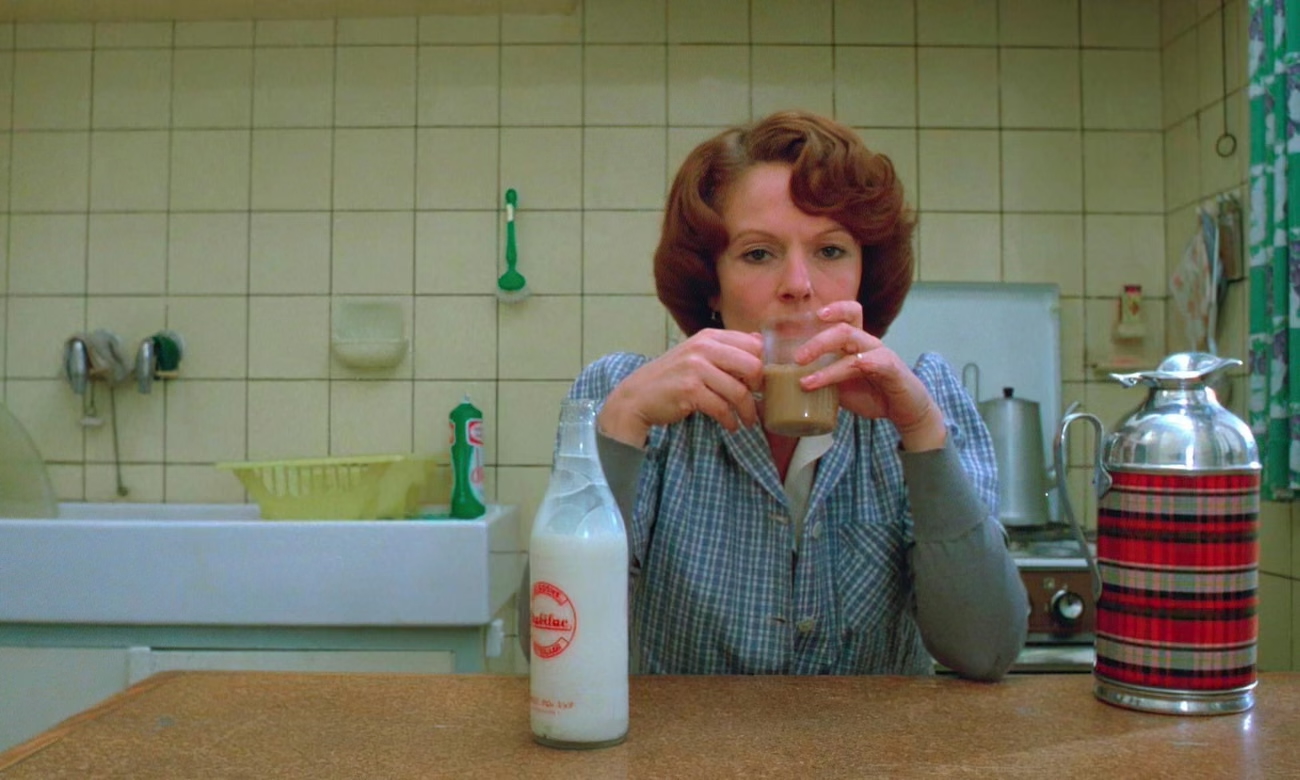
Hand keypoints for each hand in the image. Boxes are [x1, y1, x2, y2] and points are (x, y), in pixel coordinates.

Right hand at [599, 329, 763, 446]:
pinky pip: (722, 408)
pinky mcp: (690, 390)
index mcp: (710, 336)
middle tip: (757, 401)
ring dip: (747, 411)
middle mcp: (704, 347)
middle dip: (760, 387)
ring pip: (739, 391)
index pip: (753, 345)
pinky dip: (730, 421)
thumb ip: (727, 348)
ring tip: (747, 421)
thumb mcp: (699, 354)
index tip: (760, 383)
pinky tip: (731, 426)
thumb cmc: (673, 377)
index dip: (763, 366)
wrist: (638, 395)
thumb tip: (761, 342)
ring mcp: (696, 368)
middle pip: (753, 365)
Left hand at [796, 301, 946, 450]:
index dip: (834, 309)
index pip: (849, 314)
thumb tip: (789, 381)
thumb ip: (821, 378)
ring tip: (804, 376)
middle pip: (844, 328)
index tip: (813, 315)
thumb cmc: (873, 393)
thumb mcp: (841, 386)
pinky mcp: (892, 369)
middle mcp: (869, 343)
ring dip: (825, 359)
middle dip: (818, 341)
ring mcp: (881, 354)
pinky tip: (836, 375)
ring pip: (852, 342)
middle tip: (797, 358)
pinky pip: (871, 362)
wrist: (905, 410)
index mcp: (857, 342)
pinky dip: (851, 367)